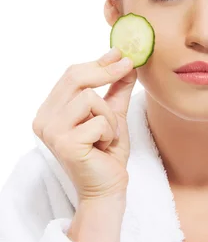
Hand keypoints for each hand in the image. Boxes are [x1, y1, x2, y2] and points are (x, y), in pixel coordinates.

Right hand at [32, 47, 136, 203]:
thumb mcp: (113, 114)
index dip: (97, 62)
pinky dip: (110, 132)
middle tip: (128, 66)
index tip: (119, 53)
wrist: (108, 188)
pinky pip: (98, 121)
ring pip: (90, 98)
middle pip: (76, 79)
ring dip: (110, 116)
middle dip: (106, 71)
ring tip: (107, 136)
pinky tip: (104, 147)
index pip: (71, 76)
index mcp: (51, 111)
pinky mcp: (65, 144)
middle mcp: (44, 120)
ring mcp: (52, 132)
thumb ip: (116, 89)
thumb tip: (124, 60)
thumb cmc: (107, 154)